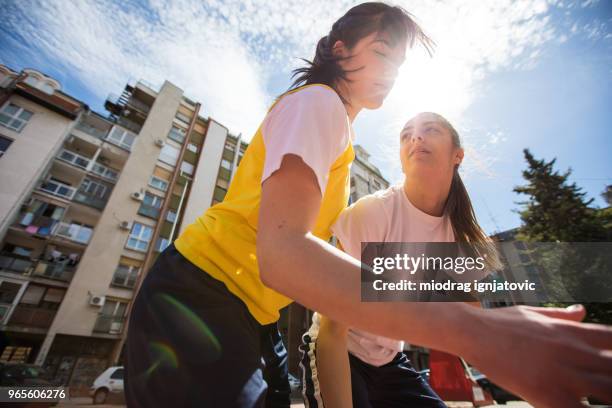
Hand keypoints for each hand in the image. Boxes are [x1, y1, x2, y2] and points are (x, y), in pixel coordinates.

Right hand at [466, 304, 611, 407]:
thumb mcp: (534, 312)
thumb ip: (562, 316)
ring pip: (608, 391)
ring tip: (599, 400)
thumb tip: (582, 310)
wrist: (472, 331)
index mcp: (572, 331)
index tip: (609, 360)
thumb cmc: (501, 321)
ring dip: (608, 395)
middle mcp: (573, 351)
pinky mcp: (547, 394)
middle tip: (606, 385)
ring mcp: (562, 374)